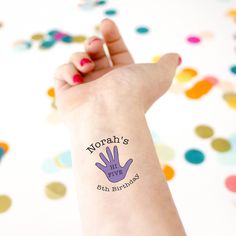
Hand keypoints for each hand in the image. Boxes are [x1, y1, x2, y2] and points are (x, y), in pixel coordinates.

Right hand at [54, 19, 179, 121]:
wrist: (111, 115)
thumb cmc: (134, 93)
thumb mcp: (159, 75)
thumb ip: (167, 64)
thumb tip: (175, 56)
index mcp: (123, 78)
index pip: (116, 51)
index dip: (112, 36)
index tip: (107, 23)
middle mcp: (104, 83)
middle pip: (94, 54)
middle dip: (93, 43)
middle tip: (95, 45)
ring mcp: (85, 89)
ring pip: (76, 60)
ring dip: (80, 56)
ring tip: (87, 66)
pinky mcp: (67, 95)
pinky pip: (61, 73)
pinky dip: (67, 71)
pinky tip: (78, 80)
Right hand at [95, 146, 132, 182]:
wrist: (117, 181)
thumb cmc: (121, 175)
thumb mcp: (125, 169)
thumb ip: (127, 164)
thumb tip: (131, 159)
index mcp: (116, 163)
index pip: (116, 156)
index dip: (115, 151)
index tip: (115, 146)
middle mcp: (112, 164)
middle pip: (110, 157)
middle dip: (109, 152)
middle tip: (107, 147)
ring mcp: (109, 167)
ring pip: (105, 161)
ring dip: (103, 158)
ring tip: (100, 153)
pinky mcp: (106, 171)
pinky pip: (102, 168)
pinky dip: (99, 166)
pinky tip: (96, 163)